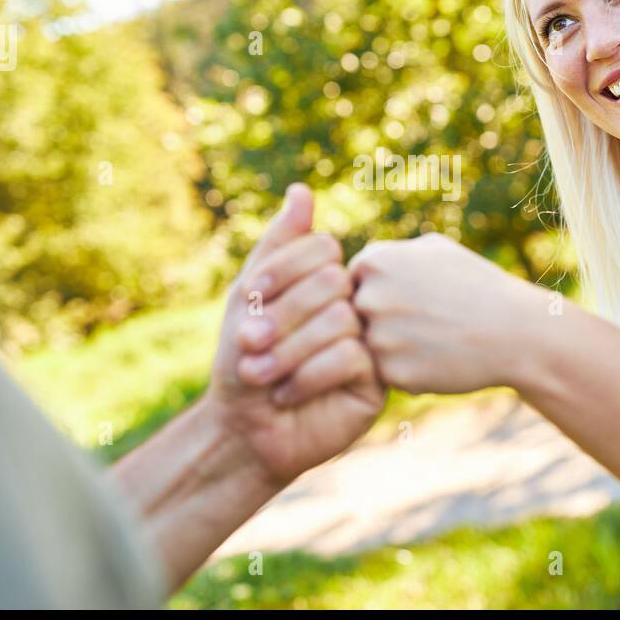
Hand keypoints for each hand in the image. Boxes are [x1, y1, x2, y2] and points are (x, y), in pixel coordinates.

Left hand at [206, 184, 384, 485]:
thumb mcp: (251, 296)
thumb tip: (301, 189)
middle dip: (282, 314)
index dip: (284, 269)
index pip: (320, 248)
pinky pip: (351, 358)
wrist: (245, 429)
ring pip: (339, 319)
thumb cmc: (242, 360)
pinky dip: (308, 374)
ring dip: (289, 348)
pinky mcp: (376, 382)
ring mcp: (368, 344)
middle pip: (330, 282)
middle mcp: (353, 306)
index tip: (250, 296)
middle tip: (248, 342)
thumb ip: (278, 246)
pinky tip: (285, 393)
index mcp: (326, 281)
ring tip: (257, 373)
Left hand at [347, 232, 542, 395]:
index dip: (379, 293)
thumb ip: (390, 254)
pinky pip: (386, 374)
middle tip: (421, 323)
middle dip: (379, 322)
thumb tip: (361, 264)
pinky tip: (437, 359)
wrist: (515, 331)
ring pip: (367, 348)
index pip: (350, 283)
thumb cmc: (476, 285)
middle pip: (352, 317)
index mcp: (374, 261)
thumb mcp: (435, 249)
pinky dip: (408, 372)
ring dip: (391, 349)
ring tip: (431, 340)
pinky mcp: (392, 373)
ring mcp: (378, 337)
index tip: (410, 298)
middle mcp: (368, 297)